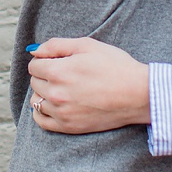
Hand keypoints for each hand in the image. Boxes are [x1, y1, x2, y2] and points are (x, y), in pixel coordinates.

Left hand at [27, 37, 150, 134]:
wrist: (137, 94)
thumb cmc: (115, 66)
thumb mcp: (86, 45)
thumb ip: (56, 45)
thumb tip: (34, 50)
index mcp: (58, 71)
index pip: (34, 66)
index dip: (45, 60)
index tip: (59, 61)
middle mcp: (56, 93)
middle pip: (35, 82)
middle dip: (45, 75)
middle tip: (65, 73)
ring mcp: (61, 112)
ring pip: (36, 101)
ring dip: (44, 93)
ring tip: (63, 89)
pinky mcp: (69, 126)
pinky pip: (41, 121)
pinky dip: (42, 112)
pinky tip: (54, 105)